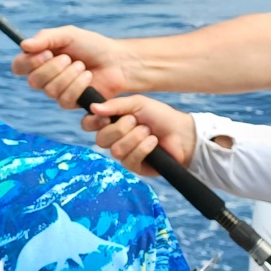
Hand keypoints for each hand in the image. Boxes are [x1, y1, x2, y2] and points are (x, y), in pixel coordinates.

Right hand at [12, 26, 137, 109]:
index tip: (46, 53)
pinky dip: (78, 86)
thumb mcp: (69, 35)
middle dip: (53, 69)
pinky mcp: (70, 102)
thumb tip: (24, 45)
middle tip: (68, 58)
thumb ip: (46, 38)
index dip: (29, 63)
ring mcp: (57, 91)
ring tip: (82, 66)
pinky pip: (64, 100)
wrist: (117, 61)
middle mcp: (45, 77)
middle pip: (33, 81)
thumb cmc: (92, 46)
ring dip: (69, 76)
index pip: (19, 66)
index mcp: (40, 59)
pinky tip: (88, 76)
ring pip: (50, 91)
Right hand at [80, 95, 195, 175]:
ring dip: (135, 138)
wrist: (182, 132)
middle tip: (136, 121)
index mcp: (111, 121)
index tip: (106, 117)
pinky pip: (129, 160)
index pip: (88, 124)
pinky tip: (153, 142)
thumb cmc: (159, 116)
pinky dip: (143, 148)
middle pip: (100, 139)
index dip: (93, 122)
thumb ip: (115, 105)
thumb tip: (93, 108)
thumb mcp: (138, 103)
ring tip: (149, 132)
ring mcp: (123, 154)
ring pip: (115, 151)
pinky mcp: (135, 167)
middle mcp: (114, 139)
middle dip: (120, 129)